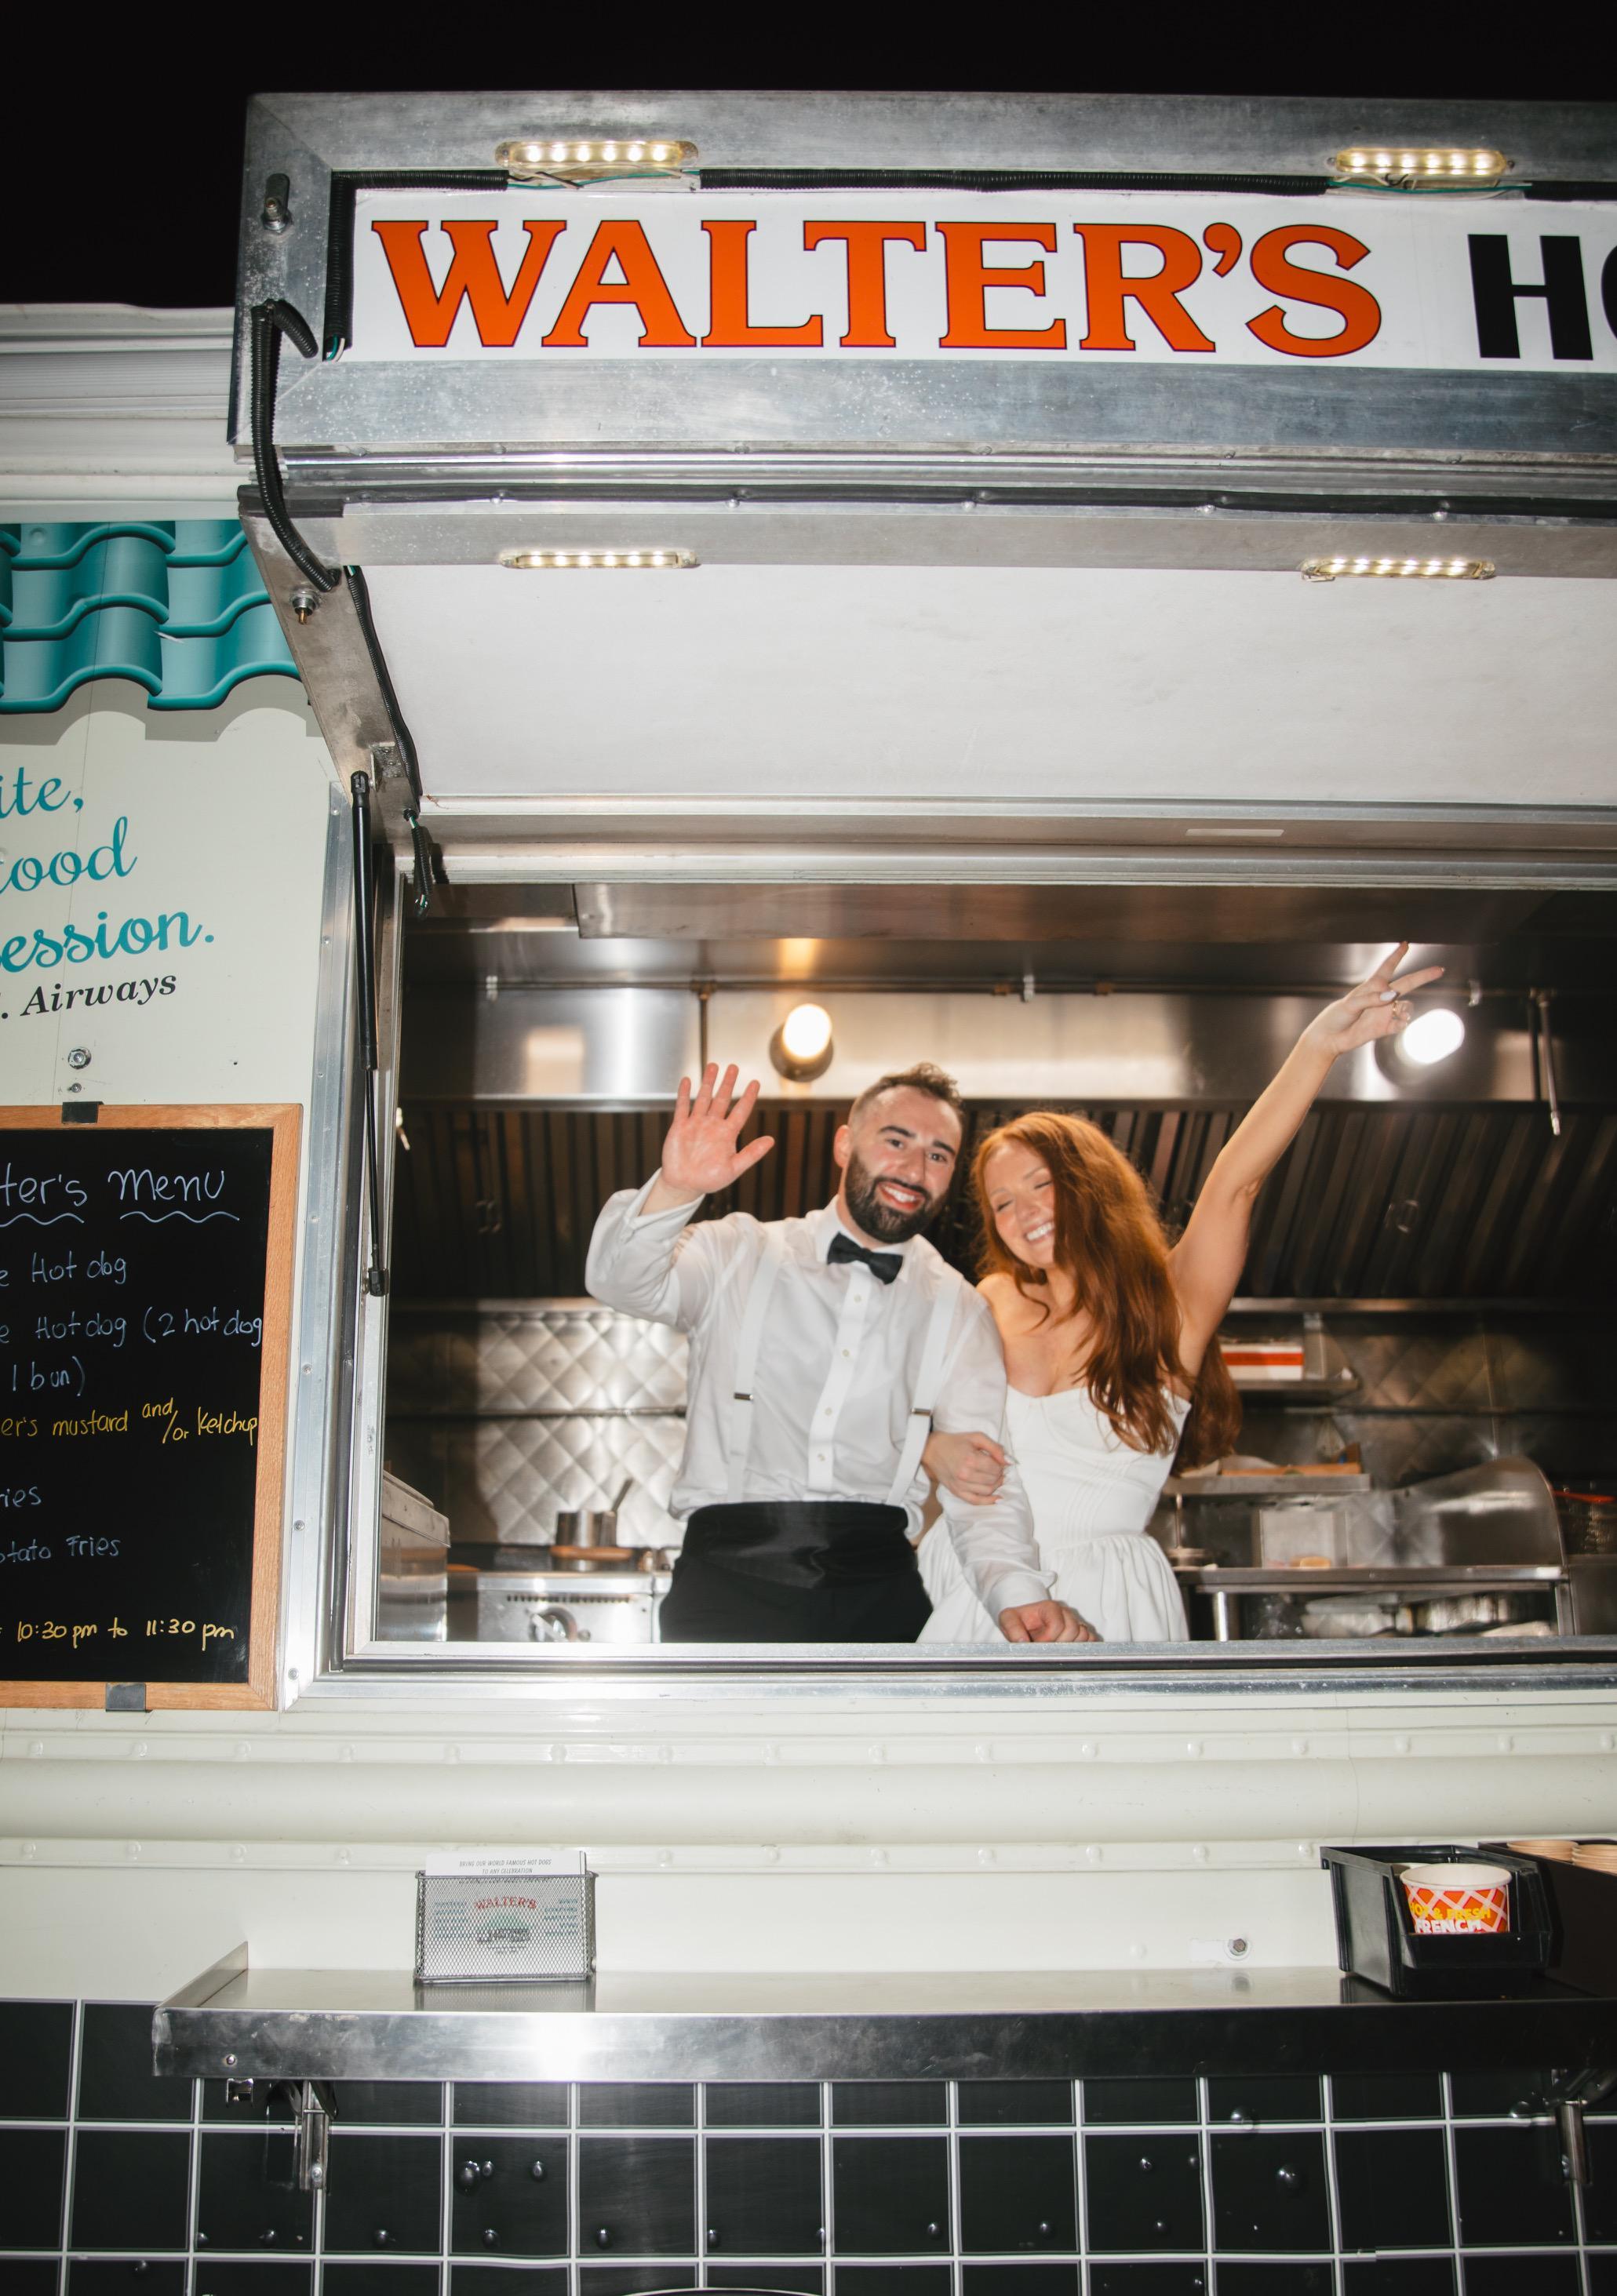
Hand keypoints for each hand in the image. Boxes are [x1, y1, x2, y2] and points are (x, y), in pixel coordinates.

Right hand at [649, 1064, 774, 1208]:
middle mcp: (712, 1126)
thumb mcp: (734, 1168)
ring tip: (713, 1066)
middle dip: (728, 1083)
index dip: (748, 1097)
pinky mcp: (680, 1127)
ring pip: (704, 1098)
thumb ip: (751, 1154)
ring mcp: (696, 1124)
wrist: (684, 1185)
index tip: (755, 1083)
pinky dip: (685, 1094)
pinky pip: (682, 1107)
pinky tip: (688, 1081)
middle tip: (734, 1067)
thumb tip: (771, 1140)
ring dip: (708, 1082)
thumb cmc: (709, 1179)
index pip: (741, 1111)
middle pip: (722, 1099)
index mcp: (727, 1134)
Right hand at [924, 1429, 1007, 1504]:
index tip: (999, 1462)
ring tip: (994, 1478)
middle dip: (999, 1475)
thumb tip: (1009, 1461)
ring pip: (987, 1490)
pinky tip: (997, 1498)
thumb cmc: (956, 1442)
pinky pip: (976, 1501)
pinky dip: (988, 1501)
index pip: (995, 1468)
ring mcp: (960, 1485)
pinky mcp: (957, 1492)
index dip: (1001, 1465)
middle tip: (997, 1469)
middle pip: (992, 1480)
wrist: (933, 1450)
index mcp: (971, 1459)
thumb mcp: (976, 1437)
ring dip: (996, 1485)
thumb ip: (995, 1448)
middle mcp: (965, 1474)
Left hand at [999, 1599, 1098, 1643]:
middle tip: (1046, 1647)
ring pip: (1084, 1635)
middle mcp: (1065, 1613)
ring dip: (1070, 1646)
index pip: (1058, 1624)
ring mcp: (1075, 1621)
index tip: (1037, 1643)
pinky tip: (1068, 1651)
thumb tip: (1023, 1641)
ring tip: (1055, 1648)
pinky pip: (1091, 1639)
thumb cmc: (1018, 1620)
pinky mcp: (1080, 1631)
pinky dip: (1082, 1647)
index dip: (1048, 1638)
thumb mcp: (1008, 1619)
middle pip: (1074, 1629)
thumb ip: (1012, 1628)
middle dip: (1059, 1643)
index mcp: (1049, 1607)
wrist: (1026, 1621)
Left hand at [1302, 943, 1445, 1060]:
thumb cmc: (1336, 1017)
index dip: (1397, 955)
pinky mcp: (1385, 1028)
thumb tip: (1393, 997)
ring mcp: (1385, 1012)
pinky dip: (1403, 1022)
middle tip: (1440, 969)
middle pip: (1407, 983)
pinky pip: (1402, 1023)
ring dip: (1408, 1008)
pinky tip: (1398, 1022)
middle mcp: (1382, 997)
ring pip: (1407, 1006)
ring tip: (1400, 1013)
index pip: (1387, 967)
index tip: (1406, 943)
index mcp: (1372, 986)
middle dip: (1423, 976)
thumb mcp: (1350, 1004)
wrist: (1329, 1039)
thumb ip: (1371, 999)